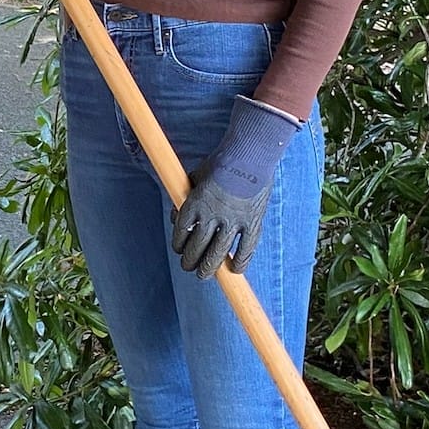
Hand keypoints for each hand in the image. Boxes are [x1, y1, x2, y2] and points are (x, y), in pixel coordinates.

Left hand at [171, 94, 298, 278]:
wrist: (249, 153)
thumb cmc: (220, 163)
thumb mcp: (195, 177)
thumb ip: (185, 198)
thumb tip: (176, 217)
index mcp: (194, 204)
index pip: (181, 234)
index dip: (179, 246)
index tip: (180, 251)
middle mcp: (211, 216)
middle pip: (196, 249)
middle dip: (190, 262)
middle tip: (190, 268)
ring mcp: (232, 221)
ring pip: (217, 255)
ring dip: (208, 269)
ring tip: (204, 275)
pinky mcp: (252, 222)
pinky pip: (246, 249)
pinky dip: (240, 262)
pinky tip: (235, 269)